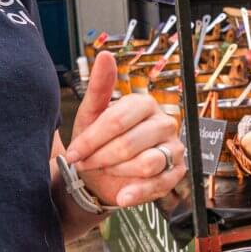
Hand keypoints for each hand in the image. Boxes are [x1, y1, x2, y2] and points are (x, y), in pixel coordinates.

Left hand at [65, 51, 186, 206]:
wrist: (105, 175)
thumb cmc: (100, 142)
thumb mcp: (92, 115)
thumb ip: (99, 87)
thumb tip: (105, 55)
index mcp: (145, 104)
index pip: (117, 120)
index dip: (92, 139)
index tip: (73, 153)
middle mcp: (164, 123)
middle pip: (129, 143)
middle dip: (101, 158)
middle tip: (86, 164)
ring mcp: (173, 148)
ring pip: (146, 164)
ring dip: (117, 172)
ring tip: (105, 172)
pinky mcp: (177, 172)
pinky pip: (159, 184)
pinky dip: (137, 193)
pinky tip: (121, 196)